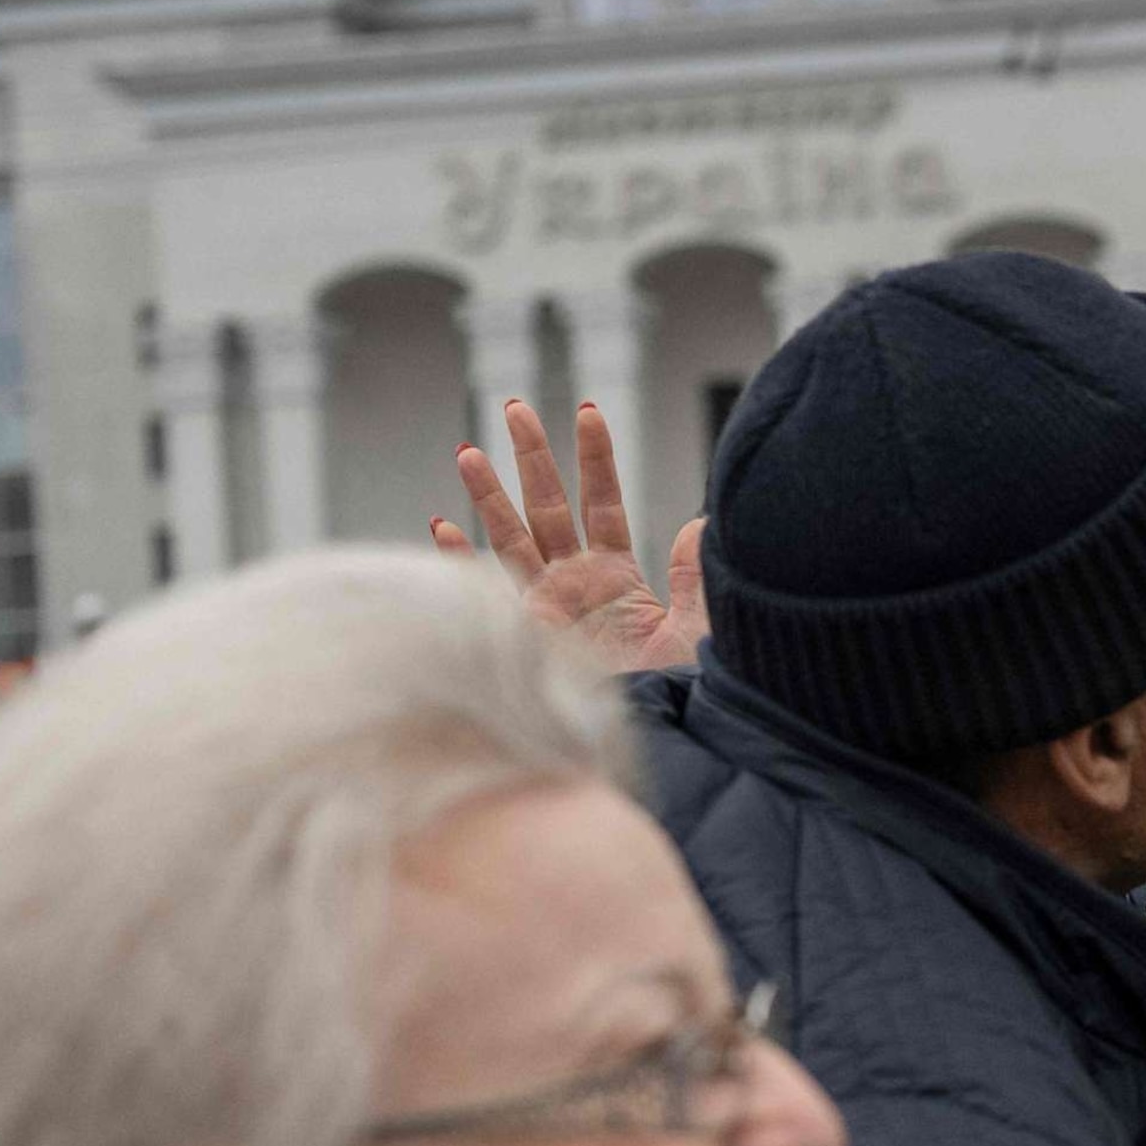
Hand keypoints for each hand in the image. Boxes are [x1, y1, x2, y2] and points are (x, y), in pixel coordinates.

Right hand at [433, 400, 710, 672]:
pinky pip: (488, 593)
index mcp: (618, 578)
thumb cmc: (686, 689)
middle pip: (549, 509)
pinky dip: (462, 562)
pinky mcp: (528, 638)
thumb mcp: (700, 627)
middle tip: (515, 407)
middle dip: (532, 460)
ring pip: (512, 540)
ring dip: (489, 497)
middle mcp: (577, 587)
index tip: (589, 412)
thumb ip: (698, 576)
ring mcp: (548, 610)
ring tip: (467, 450)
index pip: (604, 504)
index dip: (596, 460)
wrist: (659, 737)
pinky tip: (441, 525)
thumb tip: (703, 523)